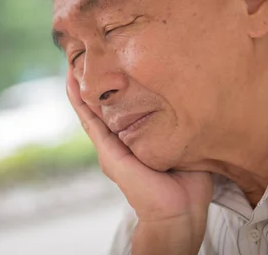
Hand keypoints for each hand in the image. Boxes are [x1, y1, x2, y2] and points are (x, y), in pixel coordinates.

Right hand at [66, 70, 212, 253]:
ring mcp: (109, 148)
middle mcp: (117, 143)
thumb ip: (181, 127)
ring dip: (79, 87)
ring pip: (89, 109)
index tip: (108, 63)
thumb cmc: (188, 185)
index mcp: (132, 142)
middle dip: (91, 82)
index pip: (116, 109)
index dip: (109, 88)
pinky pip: (90, 120)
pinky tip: (71, 83)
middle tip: (83, 55)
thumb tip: (196, 101)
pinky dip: (79, 101)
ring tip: (71, 63)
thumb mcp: (184, 145)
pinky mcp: (108, 152)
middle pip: (99, 106)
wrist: (179, 213)